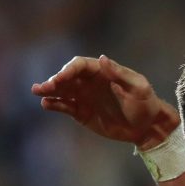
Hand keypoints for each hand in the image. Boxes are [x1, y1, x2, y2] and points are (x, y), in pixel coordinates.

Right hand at [31, 55, 179, 149]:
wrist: (147, 127)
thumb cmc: (146, 104)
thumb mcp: (138, 87)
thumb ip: (120, 74)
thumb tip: (102, 58)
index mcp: (101, 72)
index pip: (79, 65)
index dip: (68, 70)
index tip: (61, 78)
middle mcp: (89, 82)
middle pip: (66, 77)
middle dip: (54, 80)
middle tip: (45, 86)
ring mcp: (84, 97)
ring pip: (62, 91)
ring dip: (49, 90)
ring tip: (38, 91)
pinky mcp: (81, 113)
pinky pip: (65, 107)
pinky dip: (55, 105)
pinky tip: (46, 104)